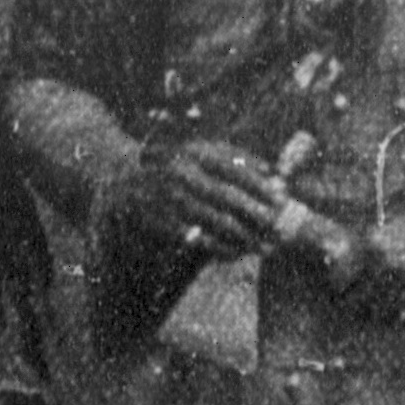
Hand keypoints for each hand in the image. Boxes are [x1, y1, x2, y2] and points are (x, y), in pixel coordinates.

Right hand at [118, 139, 294, 254]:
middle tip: (277, 228)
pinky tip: (235, 254)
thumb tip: (273, 172)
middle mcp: (181, 171)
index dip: (259, 184)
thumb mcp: (201, 153)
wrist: (123, 180)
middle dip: (254, 213)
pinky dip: (218, 247)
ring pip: (212, 219)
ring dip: (241, 235)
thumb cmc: (175, 166)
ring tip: (262, 246)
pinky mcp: (160, 220)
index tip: (281, 199)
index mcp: (193, 151)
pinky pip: (195, 238)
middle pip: (226, 195)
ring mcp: (168, 196)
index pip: (233, 167)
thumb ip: (236, 159)